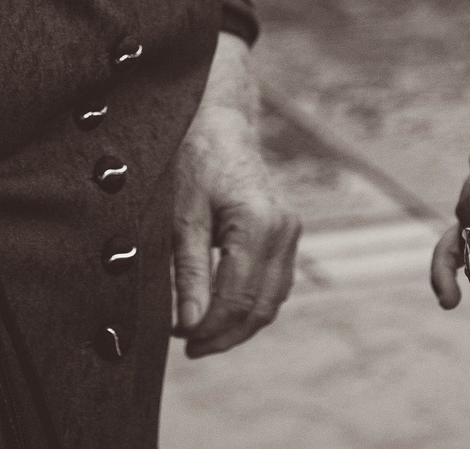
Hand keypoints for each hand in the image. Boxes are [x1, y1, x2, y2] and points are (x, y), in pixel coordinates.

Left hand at [171, 34, 299, 356]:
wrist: (220, 122)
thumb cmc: (195, 160)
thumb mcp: (182, 215)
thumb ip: (188, 272)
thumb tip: (191, 323)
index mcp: (259, 223)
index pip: (237, 297)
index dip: (209, 326)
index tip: (178, 337)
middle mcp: (284, 229)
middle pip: (261, 306)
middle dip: (225, 334)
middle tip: (189, 347)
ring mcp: (291, 231)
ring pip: (272, 300)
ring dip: (240, 324)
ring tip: (201, 335)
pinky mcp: (286, 232)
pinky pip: (275, 283)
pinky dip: (252, 304)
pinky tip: (221, 310)